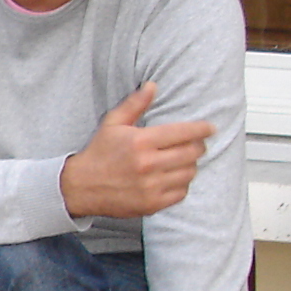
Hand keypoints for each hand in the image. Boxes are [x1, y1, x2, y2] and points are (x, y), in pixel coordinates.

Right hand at [60, 83, 212, 218]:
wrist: (81, 187)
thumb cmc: (99, 154)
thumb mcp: (112, 124)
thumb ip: (134, 104)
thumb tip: (152, 86)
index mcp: (140, 142)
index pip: (184, 132)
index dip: (202, 129)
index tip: (209, 128)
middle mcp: (148, 164)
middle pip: (192, 153)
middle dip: (198, 146)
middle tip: (196, 144)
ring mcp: (151, 186)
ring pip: (189, 173)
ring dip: (190, 165)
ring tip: (183, 161)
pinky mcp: (152, 204)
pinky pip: (181, 192)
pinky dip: (182, 184)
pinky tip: (172, 177)